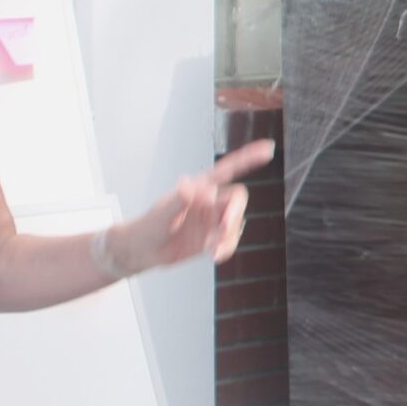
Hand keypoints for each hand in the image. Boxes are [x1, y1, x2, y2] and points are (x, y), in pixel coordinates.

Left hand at [108, 138, 276, 273]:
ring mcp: (212, 220)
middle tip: (223, 228)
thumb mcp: (160, 214)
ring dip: (228, 237)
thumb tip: (192, 185)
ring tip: (210, 249)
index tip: (267, 149)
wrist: (139, 253)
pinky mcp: (213, 238)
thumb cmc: (144, 229)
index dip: (247, 159)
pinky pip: (231, 241)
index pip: (226, 170)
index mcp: (198, 189)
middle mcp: (209, 202)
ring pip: (235, 224)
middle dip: (233, 215)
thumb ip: (179, 200)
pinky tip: (215, 255)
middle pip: (236, 201)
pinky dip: (227, 248)